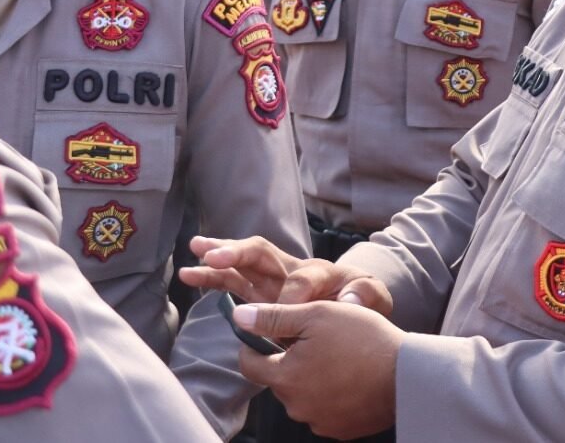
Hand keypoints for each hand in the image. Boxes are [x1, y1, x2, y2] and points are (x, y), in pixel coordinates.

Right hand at [178, 236, 392, 313]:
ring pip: (240, 264)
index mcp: (318, 271)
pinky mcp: (260, 294)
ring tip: (193, 249)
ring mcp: (272, 281)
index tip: (289, 314)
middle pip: (261, 252)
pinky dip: (212, 277)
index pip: (300, 278)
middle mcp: (289, 270)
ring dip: (217, 257)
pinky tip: (190, 274)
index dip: (293, 295)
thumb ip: (367, 295)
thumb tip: (349, 299)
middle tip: (213, 253)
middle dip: (237, 251)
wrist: (355, 303)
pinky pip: (232, 281)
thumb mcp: (374, 298)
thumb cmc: (362, 300)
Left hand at [234, 300, 402, 438]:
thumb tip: (238, 316)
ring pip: (301, 395)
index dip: (254, 344)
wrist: (408, 373)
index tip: (271, 332)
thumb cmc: (364, 339)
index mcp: (285, 377)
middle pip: (277, 379)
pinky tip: (350, 378)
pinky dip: (330, 395)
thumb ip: (273, 317)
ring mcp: (319, 421)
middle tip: (317, 340)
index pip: (248, 364)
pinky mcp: (340, 430)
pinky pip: (323, 410)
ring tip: (338, 357)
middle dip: (289, 360)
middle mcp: (296, 406)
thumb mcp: (316, 314)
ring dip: (310, 378)